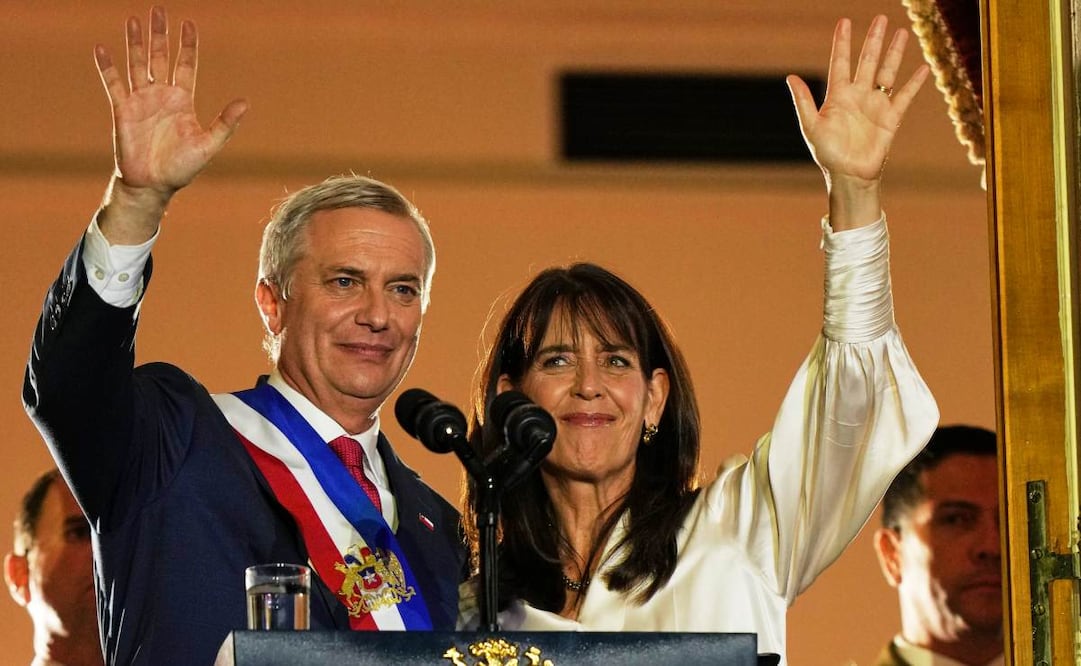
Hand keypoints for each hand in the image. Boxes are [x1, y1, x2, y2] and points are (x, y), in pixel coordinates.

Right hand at [96, 6, 246, 240]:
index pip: (186, 65)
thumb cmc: (181, 167)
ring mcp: (141, 100)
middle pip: (160, 57)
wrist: (153, 184)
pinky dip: (108, 66)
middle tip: (158, 9)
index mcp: (182, 100)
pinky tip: (102, 48)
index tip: (189, 24)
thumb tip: (245, 103)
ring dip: (135, 43)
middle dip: (160, 35)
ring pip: (137, 64)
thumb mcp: (208, 144)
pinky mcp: (123, 109)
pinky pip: (114, 83)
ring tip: (134, 19)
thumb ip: (225, 123)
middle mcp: (161, 95)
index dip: (187, 45)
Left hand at [787, 16, 928, 228]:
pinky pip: (904, 96)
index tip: (844, 22)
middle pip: (867, 61)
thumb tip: (789, 77)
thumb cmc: (828, 153)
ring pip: (887, 72)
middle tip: (880, 18)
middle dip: (873, 40)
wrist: (849, 175)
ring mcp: (875, 105)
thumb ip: (803, 101)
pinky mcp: (891, 117)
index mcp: (838, 96)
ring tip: (902, 32)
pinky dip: (914, 83)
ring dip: (894, 54)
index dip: (842, 43)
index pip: (841, 63)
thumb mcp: (812, 126)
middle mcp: (858, 96)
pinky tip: (922, 69)